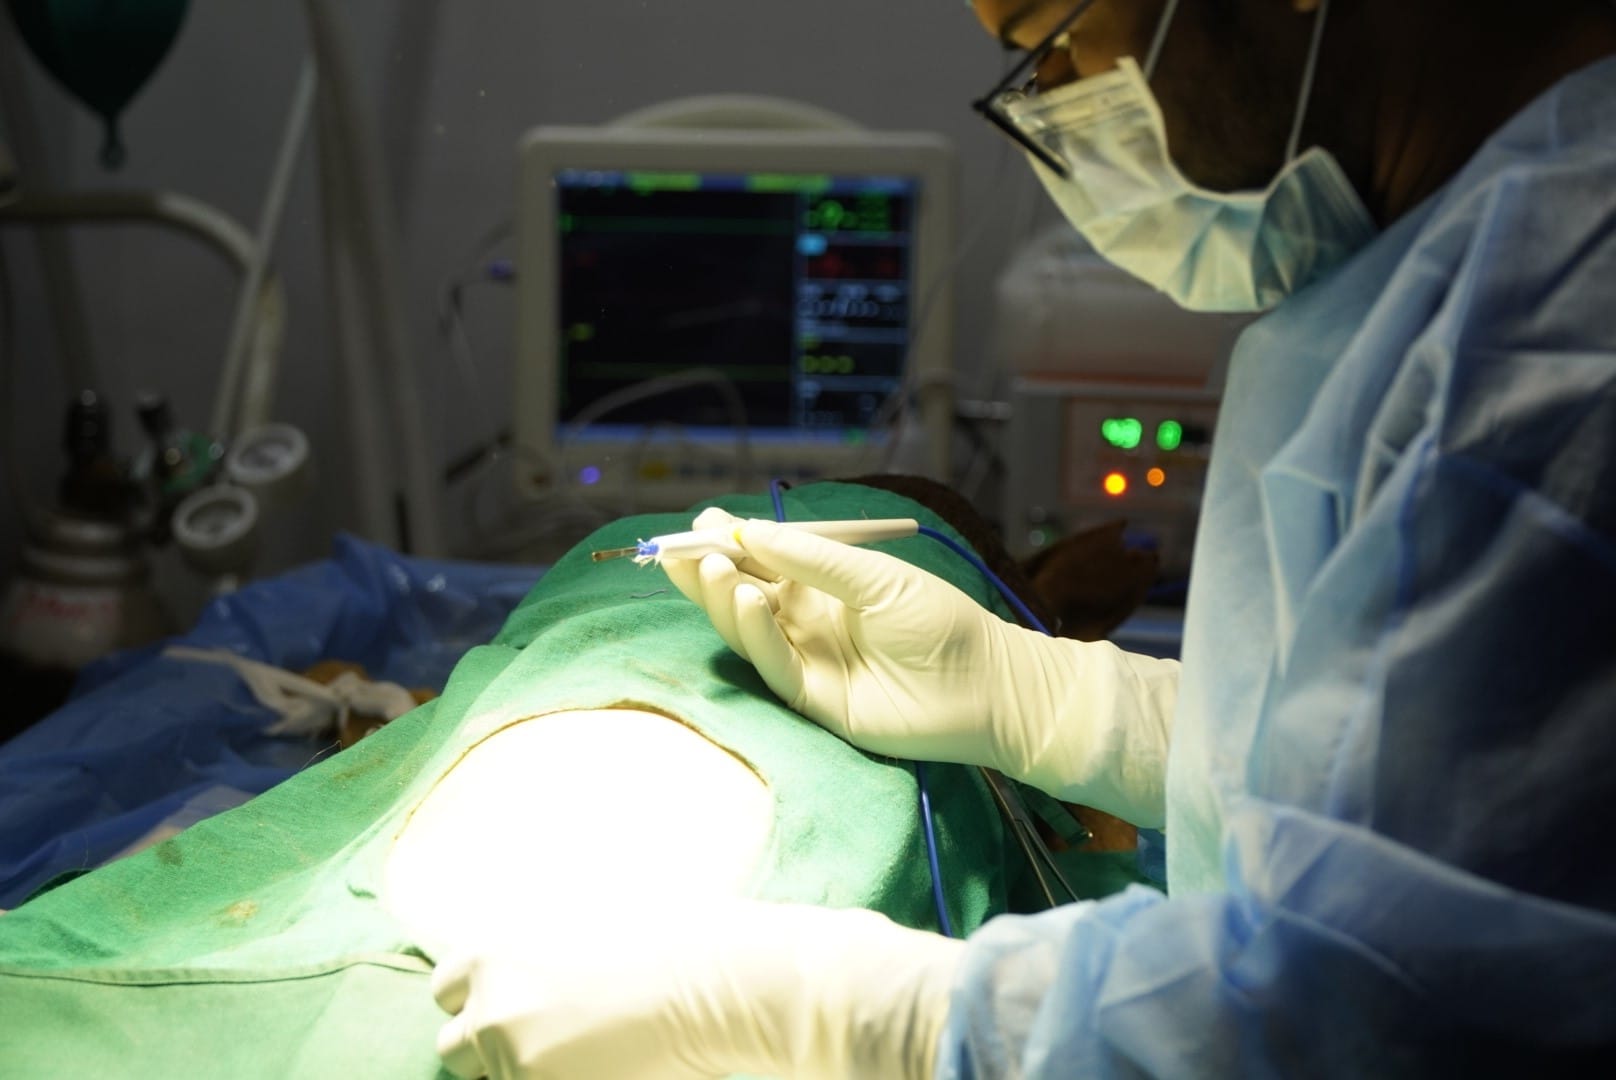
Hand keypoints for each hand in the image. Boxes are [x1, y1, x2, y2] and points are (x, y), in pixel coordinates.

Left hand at [431, 898, 963, 1079]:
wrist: (721, 978)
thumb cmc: (674, 932)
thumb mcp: (592, 908)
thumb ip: (542, 934)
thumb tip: (532, 949)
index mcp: (496, 950)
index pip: (446, 987)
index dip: (480, 997)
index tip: (513, 1004)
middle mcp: (493, 1004)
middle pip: (458, 1046)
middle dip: (493, 1044)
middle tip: (548, 1040)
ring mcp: (515, 1059)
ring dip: (525, 1069)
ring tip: (583, 1055)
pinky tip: (600, 1066)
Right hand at [664, 508, 1178, 824]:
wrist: (986, 684)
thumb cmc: (942, 623)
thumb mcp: (877, 577)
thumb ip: (816, 558)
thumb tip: (751, 531)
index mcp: (822, 587)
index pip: (763, 561)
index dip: (730, 542)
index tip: (700, 521)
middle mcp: (807, 623)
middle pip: (743, 595)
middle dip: (710, 570)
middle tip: (681, 548)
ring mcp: (808, 662)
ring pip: (749, 630)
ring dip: (725, 598)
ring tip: (713, 566)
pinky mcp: (815, 701)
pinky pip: (774, 666)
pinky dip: (757, 634)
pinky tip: (748, 602)